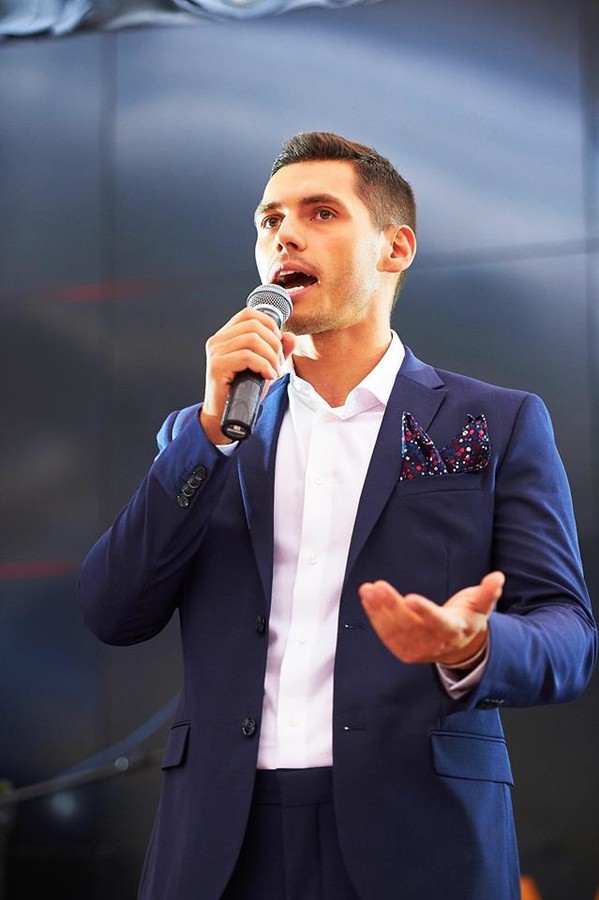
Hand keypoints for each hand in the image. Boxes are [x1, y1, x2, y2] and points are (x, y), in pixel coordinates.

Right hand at [200, 309, 296, 443]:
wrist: (226, 415)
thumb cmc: (243, 390)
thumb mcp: (265, 366)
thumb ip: (278, 351)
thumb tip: (290, 336)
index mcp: (226, 336)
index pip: (248, 314)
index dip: (269, 324)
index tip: (277, 343)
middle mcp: (217, 340)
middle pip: (254, 326)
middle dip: (274, 343)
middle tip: (277, 363)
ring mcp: (216, 352)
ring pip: (253, 340)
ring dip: (270, 356)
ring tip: (273, 371)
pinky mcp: (217, 366)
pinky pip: (247, 356)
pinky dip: (264, 366)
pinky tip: (268, 376)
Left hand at [359, 571, 504, 667]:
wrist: (459, 648)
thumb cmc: (467, 619)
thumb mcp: (481, 606)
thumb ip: (488, 592)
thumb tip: (498, 577)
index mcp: (453, 629)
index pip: (438, 622)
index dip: (425, 611)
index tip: (410, 598)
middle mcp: (434, 642)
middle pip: (410, 625)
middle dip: (392, 606)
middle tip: (379, 587)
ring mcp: (417, 648)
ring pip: (394, 630)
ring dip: (378, 610)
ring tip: (368, 590)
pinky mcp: (403, 650)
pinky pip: (386, 634)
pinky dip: (374, 616)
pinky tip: (367, 598)